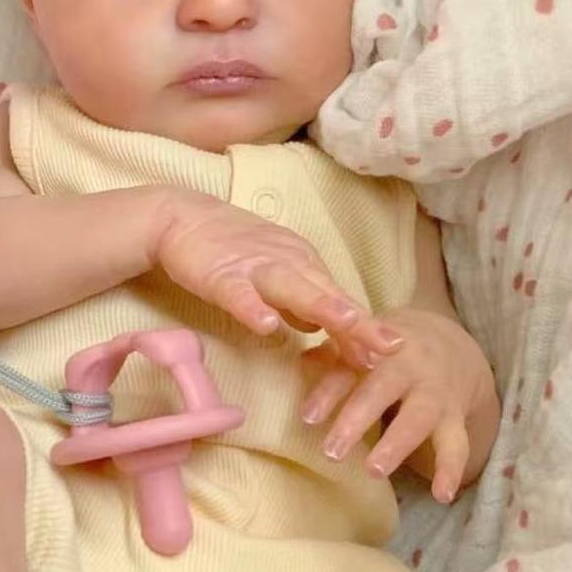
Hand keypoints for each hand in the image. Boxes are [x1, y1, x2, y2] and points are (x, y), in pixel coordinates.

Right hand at [153, 189, 404, 362]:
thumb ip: (297, 301)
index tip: (390, 355)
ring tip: (349, 324)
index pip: (339, 300)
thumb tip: (319, 329)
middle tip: (392, 346)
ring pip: (292, 288)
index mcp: (302, 264)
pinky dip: (252, 308)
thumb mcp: (272, 275)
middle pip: (328, 294)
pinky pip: (238, 294)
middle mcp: (287, 262)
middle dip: (360, 322)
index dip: (363, 329)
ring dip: (321, 306)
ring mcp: (254, 267)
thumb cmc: (229, 249)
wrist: (180, 216)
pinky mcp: (220, 274)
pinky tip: (265, 325)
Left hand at [300, 306, 497, 502]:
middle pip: (381, 390)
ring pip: (418, 417)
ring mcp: (434, 392)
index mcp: (377, 347)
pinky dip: (451, 470)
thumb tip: (301, 362)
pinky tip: (441, 495)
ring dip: (396, 444)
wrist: (451, 344)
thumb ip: (333, 355)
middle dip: (356, 419)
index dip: (328, 391)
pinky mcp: (455, 416)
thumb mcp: (364, 345)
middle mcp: (408, 366)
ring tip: (373, 471)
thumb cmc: (389, 352)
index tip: (307, 418)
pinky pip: (457, 444)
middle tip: (331, 451)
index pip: (348, 368)